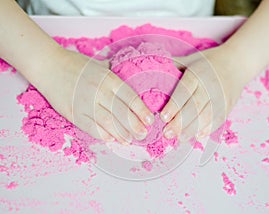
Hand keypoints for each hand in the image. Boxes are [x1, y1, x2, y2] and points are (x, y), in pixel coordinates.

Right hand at [32, 48, 153, 143]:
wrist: (49, 65)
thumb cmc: (76, 64)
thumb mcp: (99, 64)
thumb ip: (114, 74)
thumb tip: (129, 81)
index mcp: (108, 78)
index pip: (130, 98)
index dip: (142, 111)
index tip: (150, 120)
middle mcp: (99, 90)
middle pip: (122, 112)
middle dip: (135, 126)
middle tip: (143, 134)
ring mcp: (86, 102)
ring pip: (108, 122)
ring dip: (121, 133)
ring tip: (129, 140)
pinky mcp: (73, 112)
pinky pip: (91, 126)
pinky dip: (102, 134)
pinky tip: (111, 139)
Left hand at [160, 46, 247, 141]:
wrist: (238, 62)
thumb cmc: (209, 61)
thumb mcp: (192, 58)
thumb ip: (174, 64)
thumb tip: (153, 67)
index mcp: (198, 72)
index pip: (185, 90)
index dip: (174, 105)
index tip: (163, 117)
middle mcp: (210, 85)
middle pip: (195, 105)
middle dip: (181, 121)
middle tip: (167, 133)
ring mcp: (222, 96)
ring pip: (207, 115)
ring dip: (193, 129)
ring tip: (179, 139)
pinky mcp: (229, 105)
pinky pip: (219, 119)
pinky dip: (208, 129)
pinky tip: (197, 137)